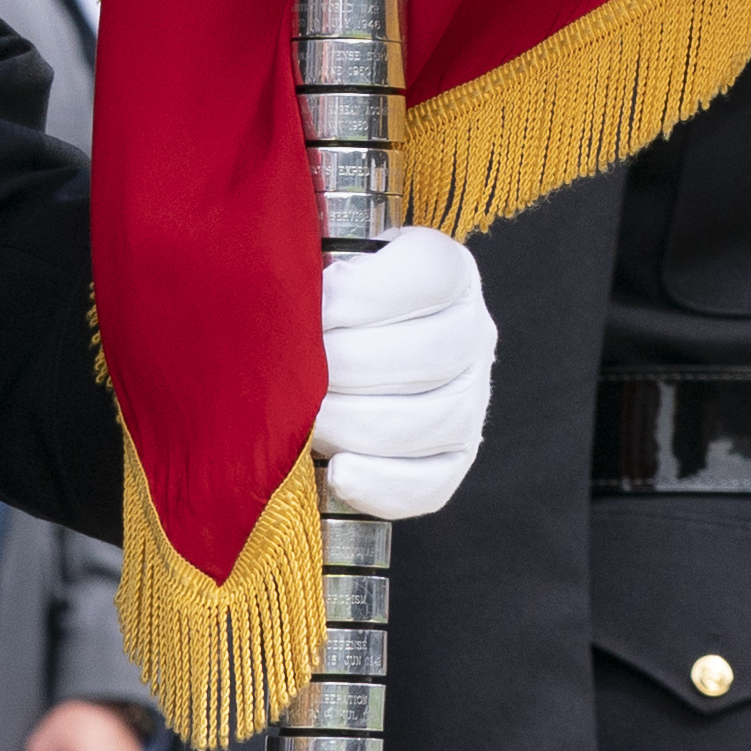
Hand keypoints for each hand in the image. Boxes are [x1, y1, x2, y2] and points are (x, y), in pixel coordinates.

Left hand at [311, 226, 493, 520]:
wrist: (337, 354)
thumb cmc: (322, 306)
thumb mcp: (321, 266)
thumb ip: (306, 269)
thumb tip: (278, 288)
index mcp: (448, 272)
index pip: (431, 274)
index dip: (366, 293)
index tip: (316, 308)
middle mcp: (472, 331)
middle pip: (431, 352)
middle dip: (348, 367)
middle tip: (293, 376)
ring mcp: (470, 396)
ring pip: (434, 418)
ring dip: (357, 424)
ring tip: (304, 423)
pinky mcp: (454, 455)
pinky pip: (432, 481)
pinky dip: (383, 484)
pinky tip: (339, 472)